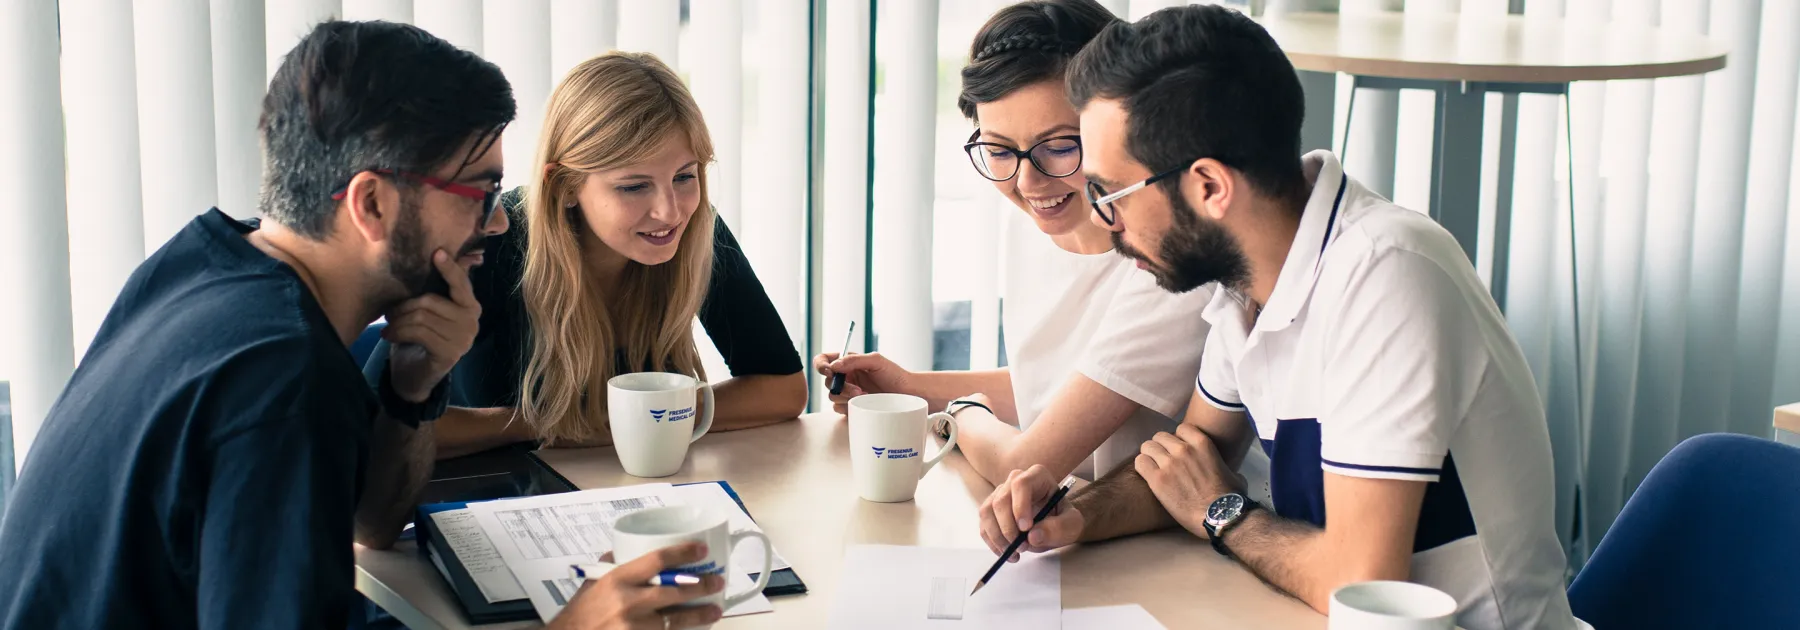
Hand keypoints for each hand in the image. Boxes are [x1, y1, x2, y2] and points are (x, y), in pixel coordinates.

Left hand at [382, 250, 480, 401]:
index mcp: (471, 306)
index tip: (436, 253)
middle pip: (431, 300)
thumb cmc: (421, 336)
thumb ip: (436, 288)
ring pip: (422, 317)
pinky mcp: (449, 353)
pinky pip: (419, 333)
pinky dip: (398, 332)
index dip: (449, 268)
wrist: (415, 373)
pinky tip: (389, 336)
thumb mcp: (429, 310)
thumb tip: (438, 252)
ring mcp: (463, 339)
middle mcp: (472, 322)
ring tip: (388, 325)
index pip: (461, 284)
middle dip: (404, 305)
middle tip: (389, 312)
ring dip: (398, 321)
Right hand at [546, 544, 725, 629]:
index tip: (701, 551)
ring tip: (715, 611)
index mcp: (617, 581)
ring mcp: (634, 628)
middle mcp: (627, 604)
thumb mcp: (593, 582)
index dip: (683, 553)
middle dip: (701, 587)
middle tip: (716, 582)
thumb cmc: (580, 614)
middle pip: (674, 592)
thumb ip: (613, 564)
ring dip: (699, 616)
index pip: (657, 561)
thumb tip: (632, 548)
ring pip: (676, 620)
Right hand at [812, 351, 915, 415]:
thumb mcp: (876, 361)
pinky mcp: (851, 407)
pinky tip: (864, 405)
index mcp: (849, 362)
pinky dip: (848, 408)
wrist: (909, 395)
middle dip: (841, 386)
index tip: (829, 371)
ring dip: (847, 397)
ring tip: (866, 397)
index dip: (821, 365)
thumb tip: (834, 365)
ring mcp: (848, 393)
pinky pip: (839, 409)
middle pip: (828, 381)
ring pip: (833, 396)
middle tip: (859, 390)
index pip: (824, 360)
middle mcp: (846, 377)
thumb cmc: (895, 375)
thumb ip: (854, 360)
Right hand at [977, 465, 1083, 561]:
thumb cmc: (1063, 519)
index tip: (1026, 529)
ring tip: (1015, 553)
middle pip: (1000, 500)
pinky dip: (992, 542)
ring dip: (998, 537)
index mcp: (1037, 476)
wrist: (1054, 524)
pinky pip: (984, 525)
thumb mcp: (1072, 524)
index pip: (1021, 484)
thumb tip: (1032, 536)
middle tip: (1022, 547)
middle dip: (1008, 528)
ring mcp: (1000, 494)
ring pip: (987, 512)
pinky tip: (1006, 552)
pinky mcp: (991, 510)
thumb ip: (1059, 528)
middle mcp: (1014, 481)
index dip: (1020, 506)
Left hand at [1136, 424, 1245, 538]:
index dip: (1178, 439)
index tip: (1179, 450)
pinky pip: (1140, 462)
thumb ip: (1224, 467)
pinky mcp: (1157, 479)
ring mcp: (1169, 463)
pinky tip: (1148, 475)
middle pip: (1160, 436)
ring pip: (1147, 447)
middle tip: (1164, 461)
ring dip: (1150, 456)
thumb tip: (1229, 473)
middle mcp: (1183, 449)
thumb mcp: (1234, 475)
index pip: (1181, 428)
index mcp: (1203, 444)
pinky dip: (1142, 467)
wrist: (1219, 518)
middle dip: (1161, 447)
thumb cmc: (1230, 499)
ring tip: (1154, 468)